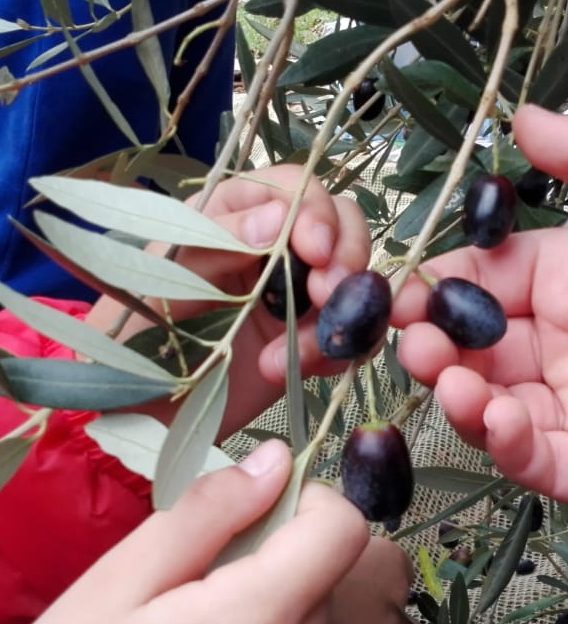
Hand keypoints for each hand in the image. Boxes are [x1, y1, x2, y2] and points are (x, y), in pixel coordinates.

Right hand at [21, 439, 411, 623]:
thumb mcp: (119, 589)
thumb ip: (206, 516)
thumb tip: (275, 460)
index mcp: (265, 616)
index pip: (346, 529)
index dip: (309, 503)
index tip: (259, 512)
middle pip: (345, 571)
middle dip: (295, 554)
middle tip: (220, 580)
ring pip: (331, 613)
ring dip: (289, 602)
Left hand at [86, 165, 370, 436]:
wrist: (135, 411)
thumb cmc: (132, 335)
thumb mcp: (163, 280)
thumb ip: (215, 243)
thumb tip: (278, 218)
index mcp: (235, 214)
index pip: (295, 188)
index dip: (315, 212)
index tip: (316, 251)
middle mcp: (276, 247)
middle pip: (343, 225)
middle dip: (346, 257)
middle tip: (328, 294)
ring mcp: (299, 293)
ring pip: (355, 281)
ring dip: (340, 315)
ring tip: (298, 355)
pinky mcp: (313, 338)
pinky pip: (355, 333)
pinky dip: (340, 351)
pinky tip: (298, 371)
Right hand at [392, 105, 567, 515]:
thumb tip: (522, 116)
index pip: (483, 281)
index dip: (436, 289)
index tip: (397, 295)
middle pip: (477, 349)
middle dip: (433, 347)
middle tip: (415, 347)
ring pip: (497, 409)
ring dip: (462, 397)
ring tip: (453, 380)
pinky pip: (540, 463)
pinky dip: (506, 446)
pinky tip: (496, 417)